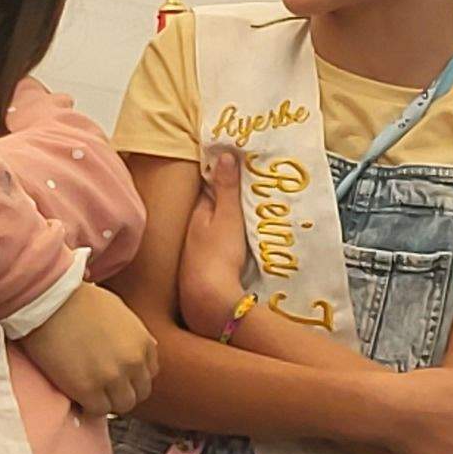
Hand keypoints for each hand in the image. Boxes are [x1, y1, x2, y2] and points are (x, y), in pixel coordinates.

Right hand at [22, 283, 157, 417]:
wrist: (50, 302)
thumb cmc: (79, 300)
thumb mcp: (120, 313)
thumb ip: (133, 335)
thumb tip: (137, 348)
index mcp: (144, 343)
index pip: (149, 373)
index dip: (131, 377)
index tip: (117, 377)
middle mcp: (134, 362)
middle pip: (139, 393)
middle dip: (122, 392)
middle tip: (103, 389)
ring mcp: (113, 377)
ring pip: (122, 406)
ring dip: (107, 402)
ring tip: (90, 394)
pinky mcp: (87, 388)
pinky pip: (97, 410)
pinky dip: (89, 407)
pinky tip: (78, 397)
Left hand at [176, 148, 254, 338]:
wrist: (209, 298)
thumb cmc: (217, 256)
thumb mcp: (226, 217)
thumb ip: (227, 188)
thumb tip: (224, 154)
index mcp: (198, 212)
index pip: (210, 185)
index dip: (223, 172)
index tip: (241, 161)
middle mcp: (196, 227)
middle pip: (215, 205)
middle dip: (231, 195)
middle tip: (256, 185)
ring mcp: (200, 247)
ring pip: (218, 225)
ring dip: (233, 217)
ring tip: (256, 209)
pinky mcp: (209, 264)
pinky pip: (223, 242)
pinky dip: (234, 236)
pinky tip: (246, 240)